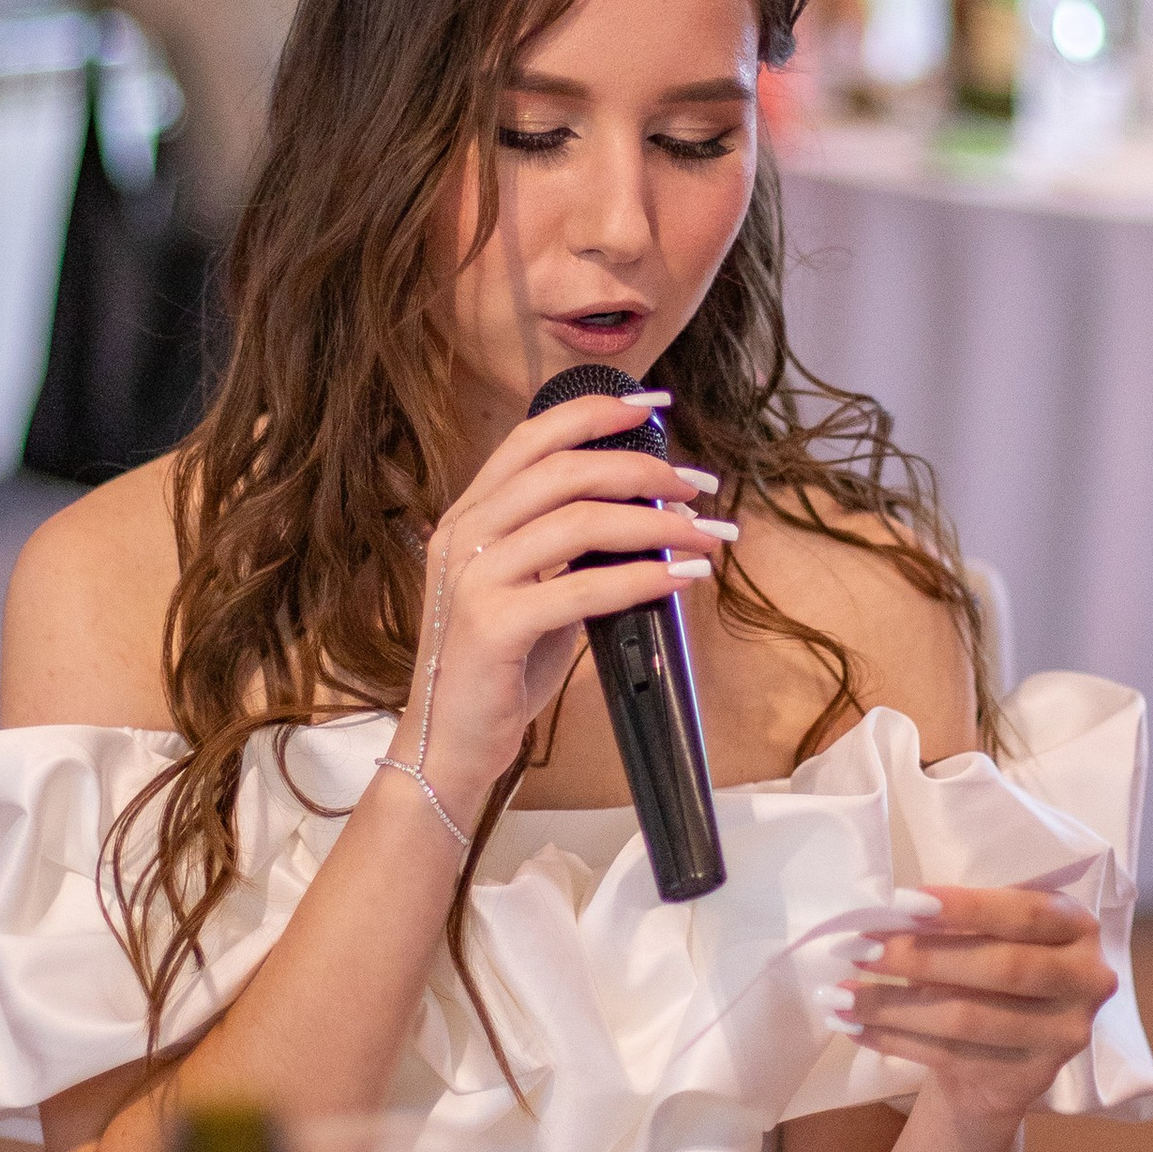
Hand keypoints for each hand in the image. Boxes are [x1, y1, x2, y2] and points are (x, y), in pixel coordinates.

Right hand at [393, 388, 733, 827]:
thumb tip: (650, 516)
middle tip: (697, 486)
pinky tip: (680, 579)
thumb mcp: (532, 591)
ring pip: (579, 520)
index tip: (654, 406)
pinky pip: (582, 587)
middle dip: (642, 467)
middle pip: (564, 469)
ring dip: (656, 523)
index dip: (595, 412)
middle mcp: (462, 535)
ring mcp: (471, 579)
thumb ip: (569, 550)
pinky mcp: (491, 626)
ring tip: (704, 535)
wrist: (448, 745)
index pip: (533, 438)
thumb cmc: (501, 670)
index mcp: (468, 516)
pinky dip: (642, 578)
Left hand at [830, 884, 1115, 1129]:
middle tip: (857, 949)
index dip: (965, 908)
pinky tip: (854, 1027)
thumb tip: (884, 914)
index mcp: (1078, 926)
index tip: (901, 901)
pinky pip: (951, 1057)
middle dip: (920, 957)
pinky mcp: (1031, 1079)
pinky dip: (894, 1041)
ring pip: (968, 1019)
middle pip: (1001, 969)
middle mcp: (1087, 981)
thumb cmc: (987, 970)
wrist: (1002, 1053)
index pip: (1025, 913)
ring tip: (839, 995)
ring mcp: (1064, 1037)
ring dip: (894, 1006)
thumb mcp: (986, 934)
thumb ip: (954, 922)